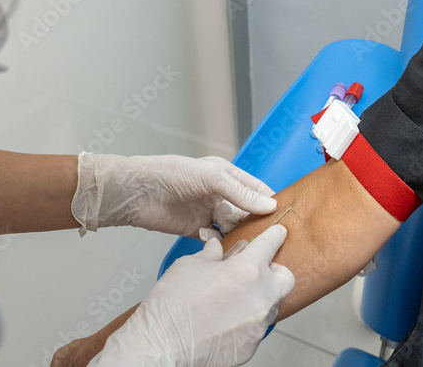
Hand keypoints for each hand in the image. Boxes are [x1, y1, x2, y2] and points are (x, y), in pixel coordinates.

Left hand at [71, 153, 276, 237]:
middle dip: (255, 223)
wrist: (138, 193)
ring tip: (246, 246)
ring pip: (232, 227)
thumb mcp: (212, 178)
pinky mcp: (195, 229)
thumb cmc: (172, 175)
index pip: (256, 189)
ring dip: (238, 235)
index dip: (269, 202)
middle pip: (246, 211)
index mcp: (226, 175)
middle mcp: (219, 193)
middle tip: (268, 239)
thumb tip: (269, 206)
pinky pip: (215, 239)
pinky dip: (219, 244)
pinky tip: (218, 245)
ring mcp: (207, 212)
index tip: (283, 219)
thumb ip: (240, 193)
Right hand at [87, 223, 294, 366]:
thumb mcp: (190, 265)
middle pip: (285, 278)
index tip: (278, 233)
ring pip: (270, 304)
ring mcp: (258, 325)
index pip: (271, 245)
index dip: (275, 235)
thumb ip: (212, 255)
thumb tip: (218, 249)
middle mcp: (260, 298)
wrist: (161, 344)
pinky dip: (245, 320)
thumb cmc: (173, 304)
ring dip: (257, 296)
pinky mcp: (251, 346)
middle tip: (254, 270)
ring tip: (231, 298)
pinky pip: (256, 327)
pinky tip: (223, 319)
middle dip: (273, 270)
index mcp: (247, 271)